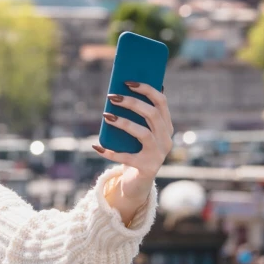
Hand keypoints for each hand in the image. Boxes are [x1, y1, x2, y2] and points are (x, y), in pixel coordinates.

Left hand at [94, 82, 172, 224]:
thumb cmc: (136, 150)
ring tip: (105, 116)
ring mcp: (158, 155)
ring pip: (142, 133)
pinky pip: (126, 157)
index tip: (127, 81)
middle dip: (131, 103)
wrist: (138, 182)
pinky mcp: (146, 168)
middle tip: (112, 97)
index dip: (146, 89)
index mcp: (167, 126)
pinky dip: (110, 151)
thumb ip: (138, 116)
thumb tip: (124, 90)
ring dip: (123, 122)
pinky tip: (96, 146)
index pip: (161, 102)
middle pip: (152, 114)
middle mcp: (166, 140)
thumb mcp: (140, 132)